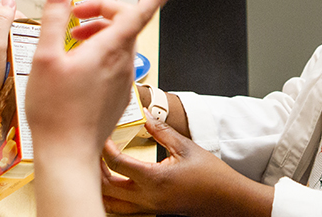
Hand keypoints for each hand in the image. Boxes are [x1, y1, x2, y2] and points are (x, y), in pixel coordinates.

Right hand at [25, 0, 180, 159]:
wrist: (68, 154)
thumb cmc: (55, 111)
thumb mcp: (44, 59)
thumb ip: (52, 21)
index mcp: (109, 49)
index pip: (140, 12)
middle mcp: (123, 63)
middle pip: (125, 23)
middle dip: (102, 10)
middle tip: (74, 15)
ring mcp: (123, 81)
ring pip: (119, 43)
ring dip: (99, 32)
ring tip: (72, 38)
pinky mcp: (118, 95)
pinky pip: (116, 63)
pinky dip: (101, 53)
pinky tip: (77, 65)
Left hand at [102, 114, 273, 216]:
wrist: (225, 199)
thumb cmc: (210, 175)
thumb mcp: (186, 147)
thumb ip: (161, 131)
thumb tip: (145, 115)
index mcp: (155, 179)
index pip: (117, 164)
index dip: (105, 148)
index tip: (103, 135)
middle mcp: (147, 198)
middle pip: (106, 187)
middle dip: (96, 167)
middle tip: (95, 148)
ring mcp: (148, 208)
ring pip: (110, 203)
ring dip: (101, 185)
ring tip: (100, 165)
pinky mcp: (150, 212)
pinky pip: (121, 209)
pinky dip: (111, 196)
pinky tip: (112, 181)